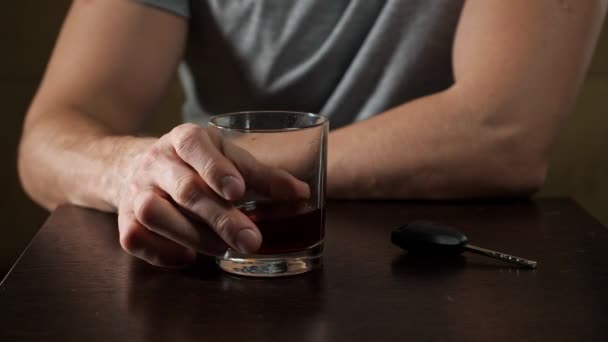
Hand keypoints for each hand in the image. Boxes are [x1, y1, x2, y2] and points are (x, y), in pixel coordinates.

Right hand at [117, 124, 308, 266]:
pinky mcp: (125, 219)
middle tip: (252, 241)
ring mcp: (136, 191)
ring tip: (223, 249)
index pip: (196, 147)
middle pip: (185, 189)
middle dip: (221, 218)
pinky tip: (189, 256)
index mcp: (184, 138)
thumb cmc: (195, 162)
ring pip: (155, 214)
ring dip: (194, 236)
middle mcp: (157, 162)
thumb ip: (262, 175)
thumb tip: (301, 194)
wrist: (134, 166)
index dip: (216, 169)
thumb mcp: (227, 156)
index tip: (239, 192)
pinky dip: (163, 252)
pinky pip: (135, 239)